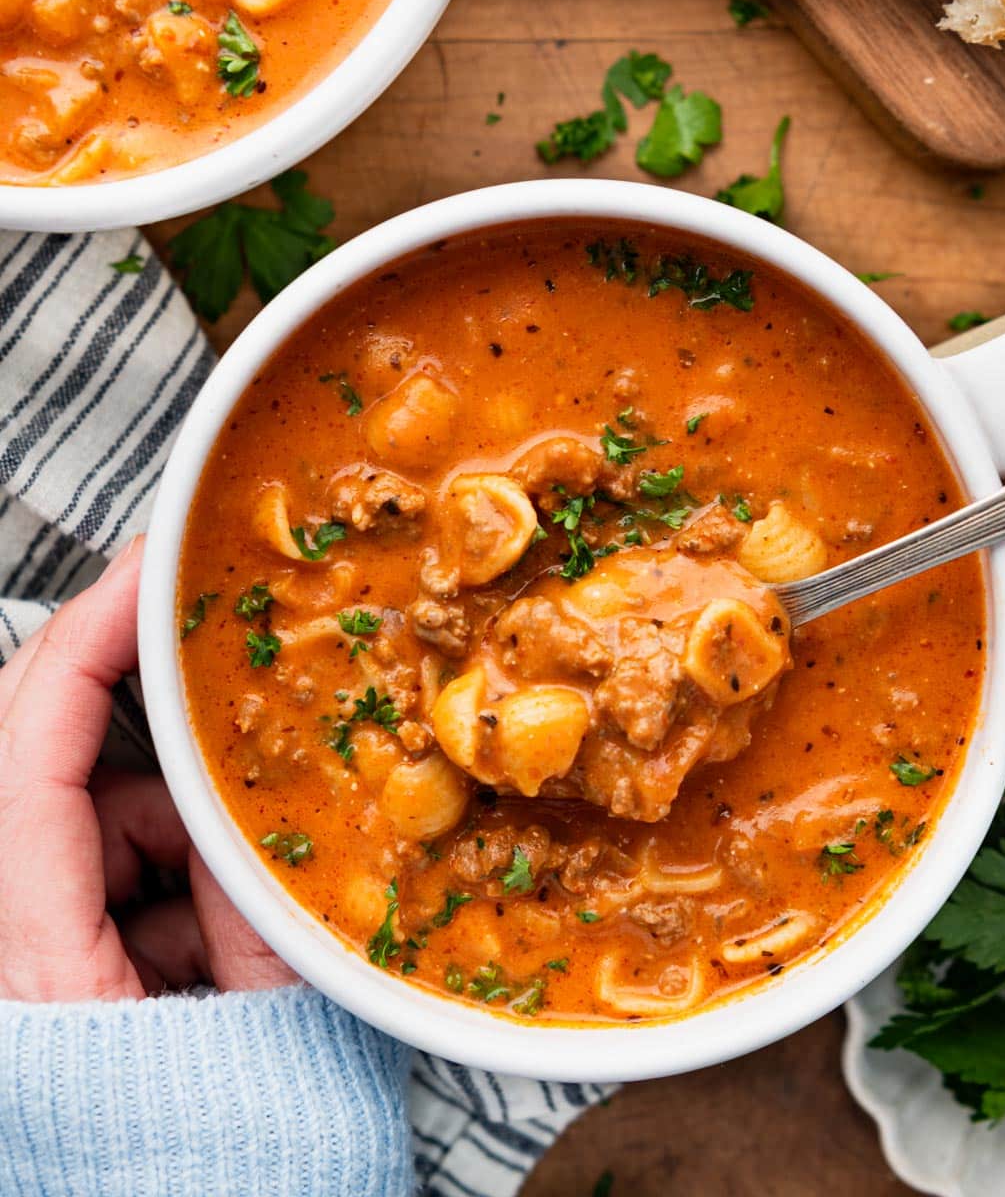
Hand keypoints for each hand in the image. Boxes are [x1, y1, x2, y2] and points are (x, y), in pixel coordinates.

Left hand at [0, 536, 295, 1001]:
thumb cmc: (231, 1159)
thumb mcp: (267, 1011)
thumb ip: (251, 886)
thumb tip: (247, 783)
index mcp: (29, 965)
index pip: (23, 756)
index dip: (89, 644)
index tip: (151, 575)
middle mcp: (1, 956)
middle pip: (41, 773)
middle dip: (143, 728)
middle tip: (221, 686)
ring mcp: (21, 958)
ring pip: (79, 821)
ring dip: (164, 813)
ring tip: (237, 861)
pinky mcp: (50, 965)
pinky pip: (98, 870)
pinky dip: (162, 859)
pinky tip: (215, 903)